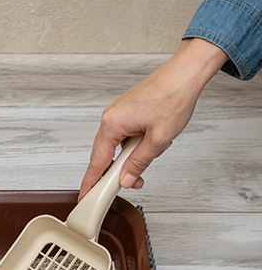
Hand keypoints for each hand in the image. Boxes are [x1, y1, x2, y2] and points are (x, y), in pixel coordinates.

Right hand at [78, 38, 228, 200]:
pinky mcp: (126, 112)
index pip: (97, 161)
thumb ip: (139, 162)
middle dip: (120, 170)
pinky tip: (153, 140)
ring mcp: (117, 114)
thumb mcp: (158, 139)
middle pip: (105, 154)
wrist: (185, 74)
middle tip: (133, 181)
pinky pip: (124, 135)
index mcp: (112, 124)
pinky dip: (135, 144)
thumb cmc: (173, 97)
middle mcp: (110, 118)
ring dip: (132, 155)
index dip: (91, 182)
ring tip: (155, 150)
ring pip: (117, 145)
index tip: (85, 196)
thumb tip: (126, 178)